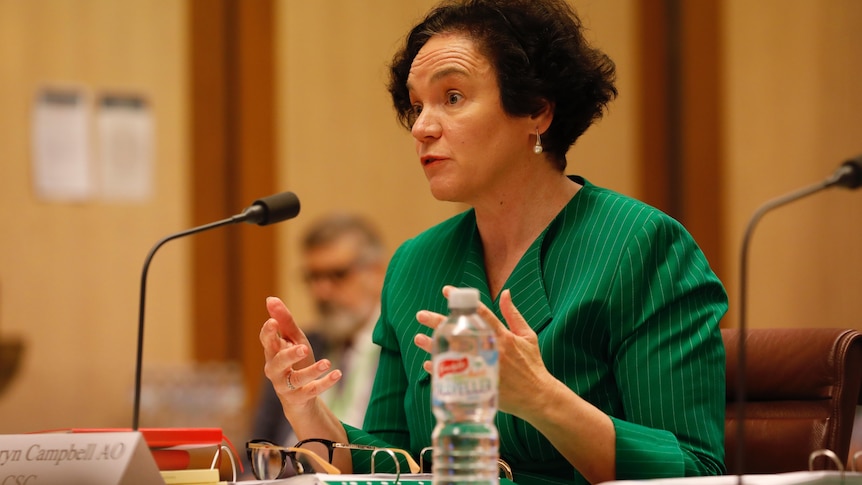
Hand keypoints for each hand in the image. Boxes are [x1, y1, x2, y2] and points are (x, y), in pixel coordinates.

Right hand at [260, 296, 341, 408]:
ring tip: (327, 362)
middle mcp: (275, 370)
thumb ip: (284, 321)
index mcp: (273, 353)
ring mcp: (286, 386)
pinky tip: (338, 373)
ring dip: (312, 371)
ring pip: (296, 379)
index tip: (273, 322)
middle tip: (304, 348)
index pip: (266, 342)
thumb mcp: (294, 340)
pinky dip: (325, 383)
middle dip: (290, 355)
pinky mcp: (299, 398)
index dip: (268, 332)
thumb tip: (270, 299)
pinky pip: (312, 391)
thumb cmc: (296, 362)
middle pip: (278, 362)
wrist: (300, 398)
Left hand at [413, 286, 554, 417]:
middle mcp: (491, 350)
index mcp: (502, 336)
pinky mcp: (478, 385)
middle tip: (421, 315)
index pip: (479, 313)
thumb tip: (505, 292)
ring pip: (452, 353)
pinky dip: (440, 370)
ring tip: (418, 338)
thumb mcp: (527, 336)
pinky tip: (428, 363)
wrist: (537, 397)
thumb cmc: (532, 365)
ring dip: (433, 345)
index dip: (462, 300)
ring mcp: (482, 368)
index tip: (447, 290)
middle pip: (459, 332)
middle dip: (438, 322)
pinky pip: (453, 376)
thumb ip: (513, 314)